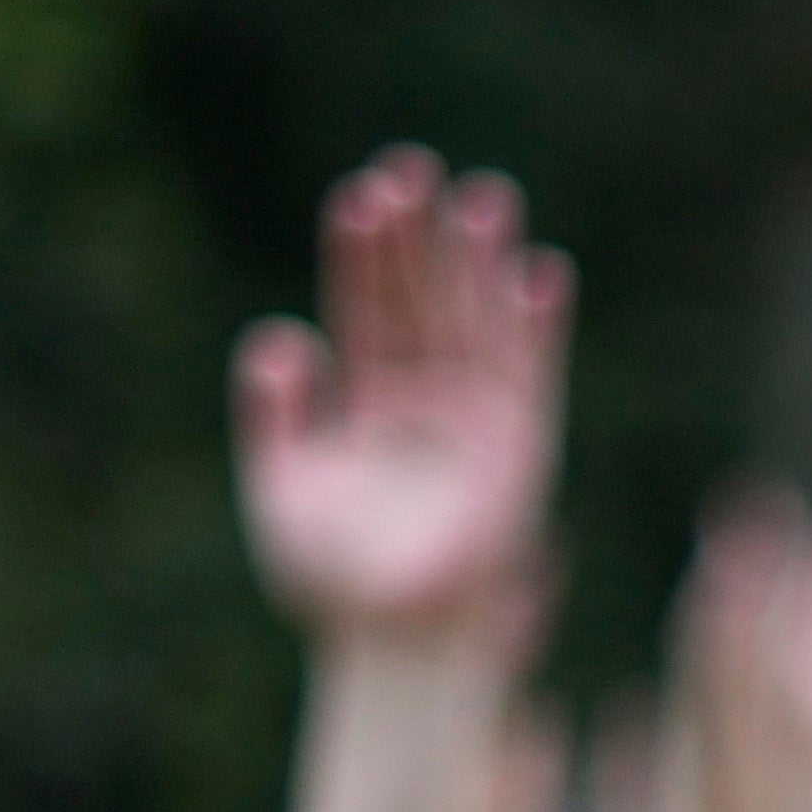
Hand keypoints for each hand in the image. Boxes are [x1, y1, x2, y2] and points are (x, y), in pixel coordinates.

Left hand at [235, 150, 571, 649]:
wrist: (386, 642)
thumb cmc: (330, 584)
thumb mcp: (279, 487)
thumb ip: (271, 414)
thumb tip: (281, 337)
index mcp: (369, 411)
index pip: (366, 314)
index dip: (363, 257)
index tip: (359, 197)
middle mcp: (427, 410)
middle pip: (424, 305)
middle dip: (421, 241)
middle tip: (412, 169)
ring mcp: (475, 430)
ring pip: (479, 328)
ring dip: (482, 265)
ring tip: (483, 196)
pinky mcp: (518, 456)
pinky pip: (532, 380)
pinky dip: (538, 330)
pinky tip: (540, 273)